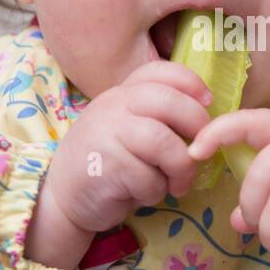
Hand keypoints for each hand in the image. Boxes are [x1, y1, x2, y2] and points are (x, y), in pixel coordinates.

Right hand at [41, 61, 213, 240]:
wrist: (62, 197)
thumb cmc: (107, 162)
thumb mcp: (127, 129)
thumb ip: (157, 117)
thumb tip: (207, 121)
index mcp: (122, 92)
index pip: (161, 71)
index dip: (192, 83)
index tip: (208, 104)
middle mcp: (113, 105)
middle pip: (170, 103)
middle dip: (197, 129)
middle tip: (199, 153)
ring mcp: (106, 133)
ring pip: (164, 143)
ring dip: (180, 169)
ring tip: (176, 184)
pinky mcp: (104, 166)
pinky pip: (149, 178)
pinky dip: (155, 192)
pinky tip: (142, 194)